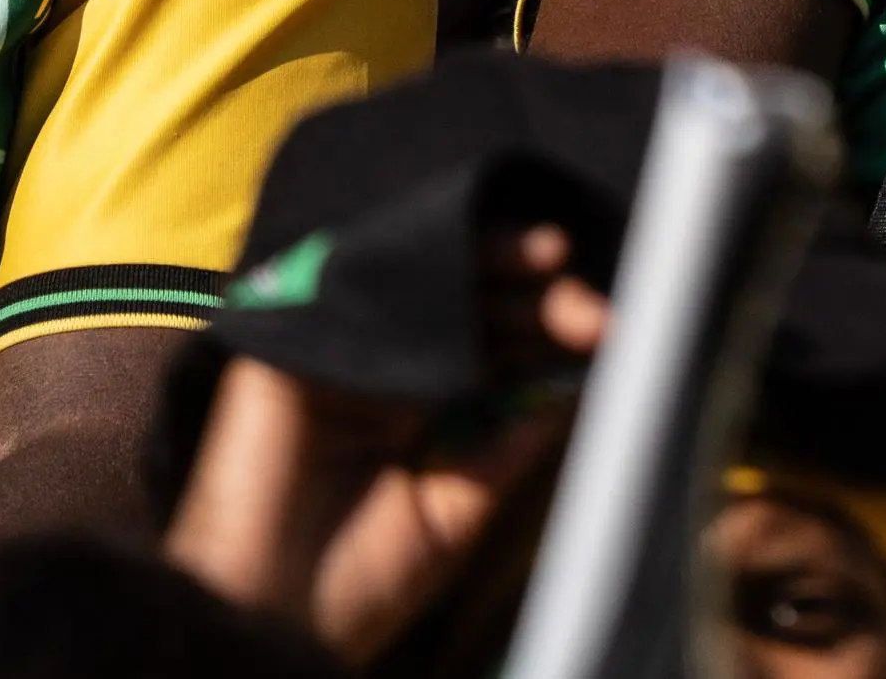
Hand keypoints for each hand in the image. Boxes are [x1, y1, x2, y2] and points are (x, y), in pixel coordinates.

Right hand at [165, 221, 612, 663]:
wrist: (273, 629)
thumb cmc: (358, 587)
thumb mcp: (458, 511)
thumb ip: (509, 446)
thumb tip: (577, 383)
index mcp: (423, 405)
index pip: (495, 342)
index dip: (551, 326)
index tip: (612, 328)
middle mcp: (381, 369)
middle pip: (465, 299)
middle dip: (534, 294)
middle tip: (588, 306)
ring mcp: (333, 355)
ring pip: (418, 281)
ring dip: (483, 262)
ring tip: (549, 256)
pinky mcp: (283, 352)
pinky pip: (348, 287)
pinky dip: (408, 272)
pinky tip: (463, 267)